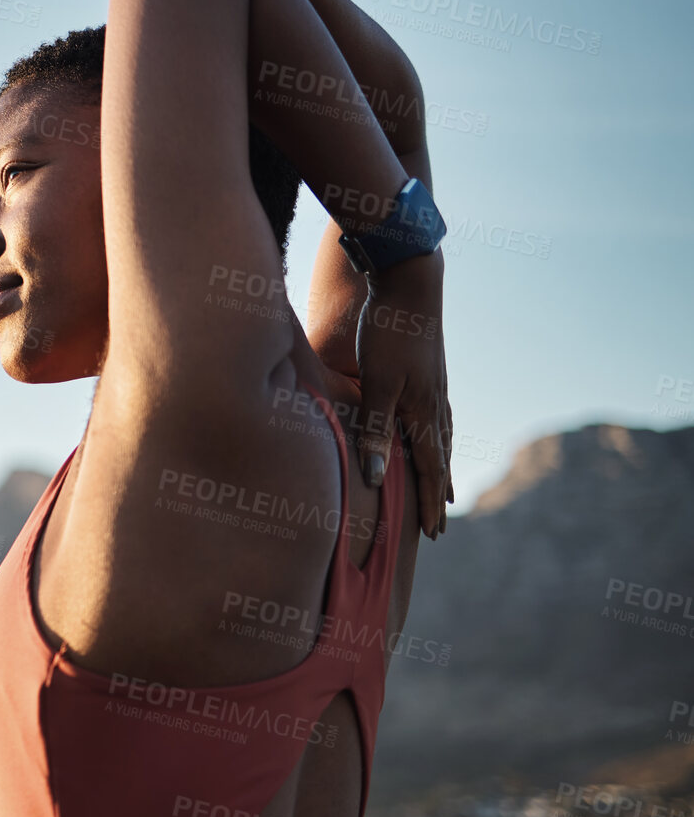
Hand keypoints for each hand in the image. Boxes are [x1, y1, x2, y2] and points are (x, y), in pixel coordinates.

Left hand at [352, 251, 451, 537]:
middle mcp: (436, 403)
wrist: (410, 283)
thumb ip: (374, 429)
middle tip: (439, 524)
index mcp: (423, 412)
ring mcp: (436, 386)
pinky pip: (437, 416)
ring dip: (440, 466)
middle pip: (438, 459)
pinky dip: (438, 436)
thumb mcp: (376, 383)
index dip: (428, 502)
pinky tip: (435, 434)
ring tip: (442, 487)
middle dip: (436, 493)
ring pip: (440, 438)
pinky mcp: (430, 371)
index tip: (433, 532)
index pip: (428, 469)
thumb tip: (376, 476)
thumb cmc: (388, 333)